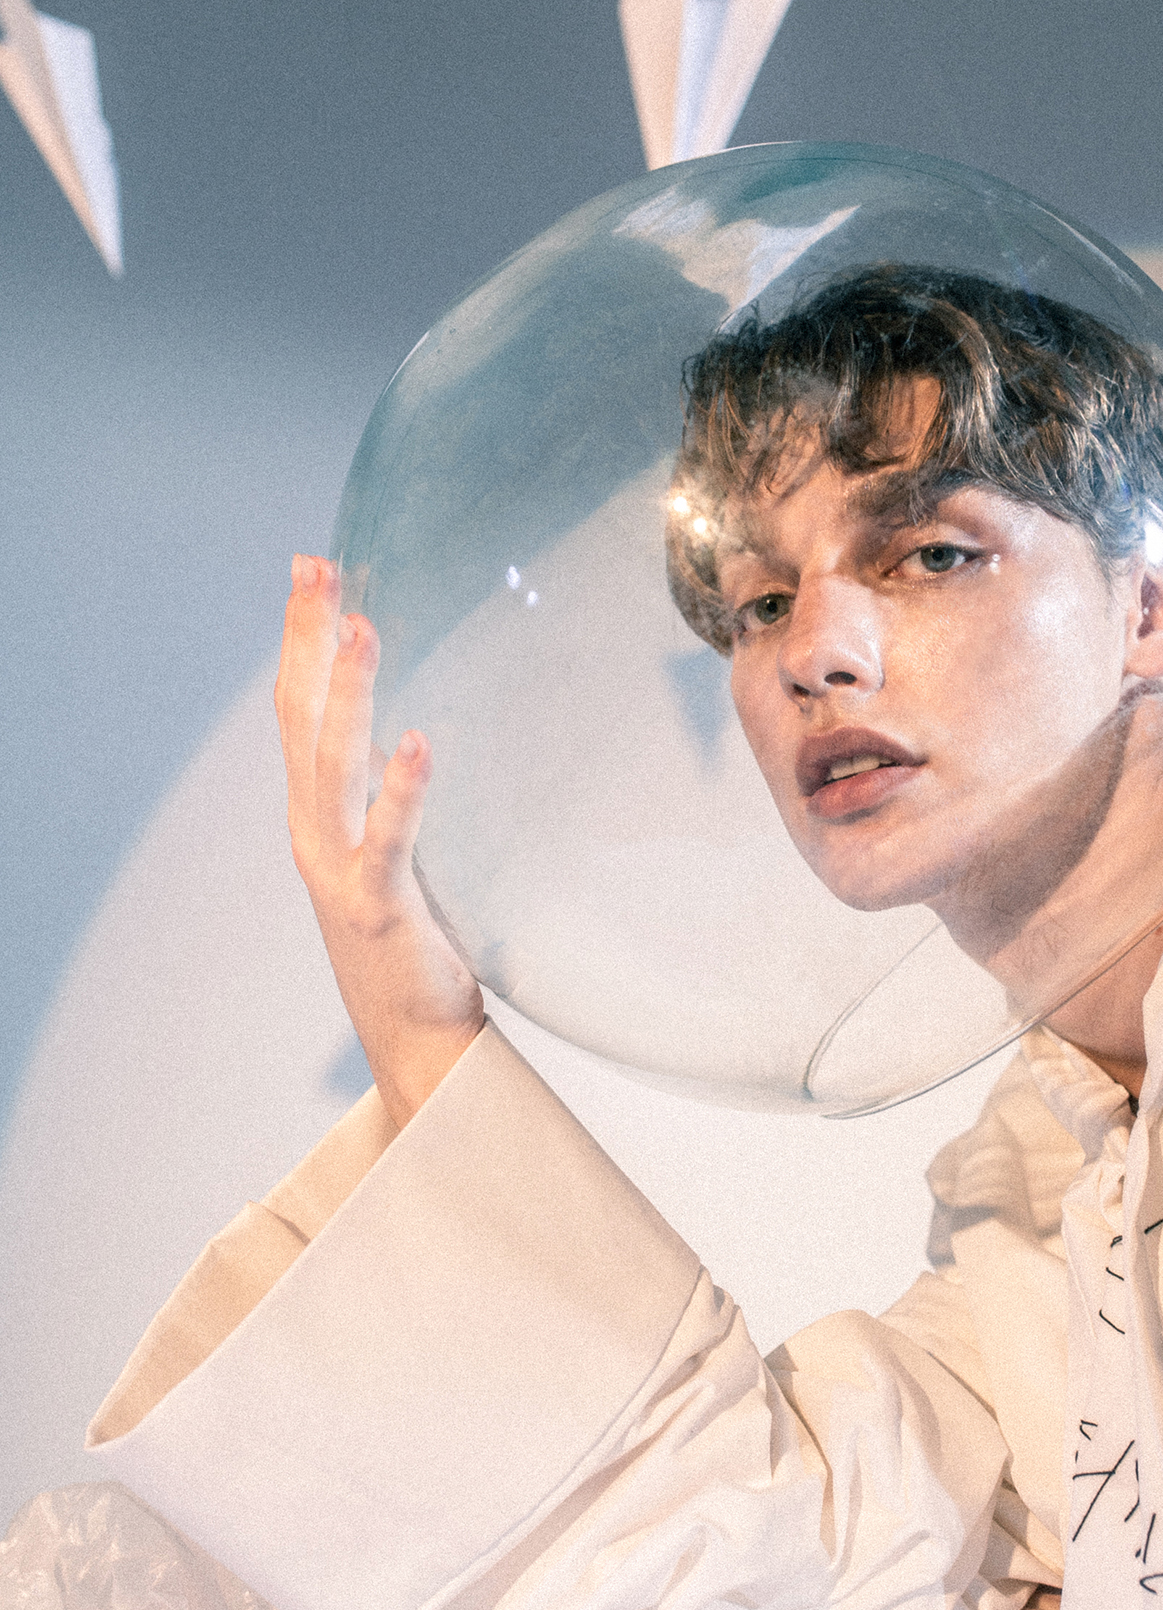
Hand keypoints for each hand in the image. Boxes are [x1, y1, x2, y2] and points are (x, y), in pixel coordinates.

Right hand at [277, 556, 483, 1128]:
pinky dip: (400, 790)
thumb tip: (417, 728)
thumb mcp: (394, 850)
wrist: (412, 1040)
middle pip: (299, 718)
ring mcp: (339, 868)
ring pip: (330, 765)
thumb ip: (391, 795)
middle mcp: (314, 832)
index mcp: (317, 814)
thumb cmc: (413, 943)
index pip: (299, 708)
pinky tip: (417, 742)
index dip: (301, 638)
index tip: (313, 569)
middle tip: (317, 568)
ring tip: (363, 627)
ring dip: (346, 694)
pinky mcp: (379, 904)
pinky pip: (388, 838)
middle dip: (307, 640)